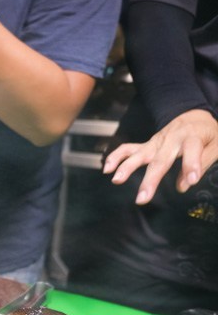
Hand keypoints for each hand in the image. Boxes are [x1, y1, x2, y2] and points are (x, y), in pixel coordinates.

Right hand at [103, 109, 217, 204]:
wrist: (193, 116)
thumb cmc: (206, 133)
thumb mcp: (216, 144)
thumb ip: (202, 162)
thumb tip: (184, 185)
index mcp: (192, 136)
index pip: (192, 150)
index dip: (191, 165)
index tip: (190, 181)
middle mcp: (171, 139)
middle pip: (160, 159)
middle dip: (151, 179)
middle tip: (142, 198)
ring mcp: (156, 142)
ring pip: (140, 154)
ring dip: (126, 167)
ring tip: (117, 180)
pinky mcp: (146, 145)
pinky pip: (128, 149)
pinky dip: (116, 157)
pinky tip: (107, 169)